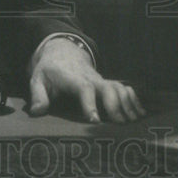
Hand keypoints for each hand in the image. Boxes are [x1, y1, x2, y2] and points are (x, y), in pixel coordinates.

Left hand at [28, 38, 145, 122]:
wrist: (62, 53)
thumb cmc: (48, 71)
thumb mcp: (37, 80)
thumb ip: (38, 96)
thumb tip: (37, 113)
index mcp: (73, 78)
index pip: (84, 88)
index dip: (90, 103)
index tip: (94, 120)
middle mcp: (90, 78)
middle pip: (107, 87)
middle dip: (114, 104)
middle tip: (120, 123)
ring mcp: (101, 79)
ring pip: (118, 87)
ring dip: (127, 103)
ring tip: (134, 121)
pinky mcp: (107, 83)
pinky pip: (123, 88)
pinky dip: (133, 99)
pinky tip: (140, 113)